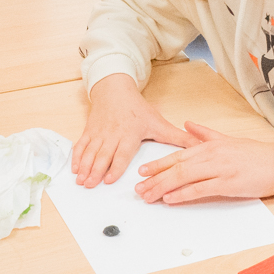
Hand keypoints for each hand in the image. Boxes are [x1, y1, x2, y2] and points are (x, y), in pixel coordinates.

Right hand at [72, 73, 196, 186]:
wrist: (114, 89)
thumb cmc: (136, 108)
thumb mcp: (158, 122)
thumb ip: (177, 137)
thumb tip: (198, 146)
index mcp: (129, 133)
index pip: (121, 153)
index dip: (115, 166)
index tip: (109, 179)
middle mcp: (112, 134)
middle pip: (102, 155)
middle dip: (95, 171)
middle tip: (89, 184)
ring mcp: (99, 133)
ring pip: (90, 152)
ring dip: (85, 167)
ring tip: (80, 180)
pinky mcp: (89, 131)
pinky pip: (81, 145)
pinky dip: (77, 157)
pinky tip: (74, 169)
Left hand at [135, 122, 273, 203]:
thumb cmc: (256, 154)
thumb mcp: (228, 139)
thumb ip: (205, 134)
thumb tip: (188, 124)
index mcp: (210, 146)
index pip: (178, 154)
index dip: (158, 163)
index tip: (142, 171)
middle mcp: (211, 155)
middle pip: (176, 166)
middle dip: (155, 178)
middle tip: (139, 188)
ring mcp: (219, 169)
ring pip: (183, 176)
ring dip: (163, 187)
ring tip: (149, 196)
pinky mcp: (228, 183)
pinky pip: (200, 189)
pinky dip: (183, 194)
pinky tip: (170, 199)